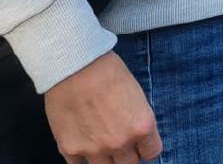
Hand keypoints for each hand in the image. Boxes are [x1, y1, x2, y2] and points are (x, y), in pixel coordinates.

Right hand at [44, 51, 160, 163]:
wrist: (76, 68)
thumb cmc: (108, 72)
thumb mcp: (136, 95)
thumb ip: (137, 120)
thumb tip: (136, 135)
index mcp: (141, 127)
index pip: (152, 152)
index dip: (146, 146)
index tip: (141, 143)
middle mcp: (120, 143)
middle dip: (127, 154)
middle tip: (121, 142)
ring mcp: (94, 150)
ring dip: (105, 158)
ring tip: (101, 142)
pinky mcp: (70, 150)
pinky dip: (83, 158)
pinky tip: (84, 144)